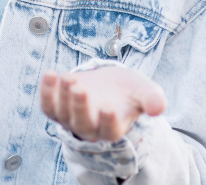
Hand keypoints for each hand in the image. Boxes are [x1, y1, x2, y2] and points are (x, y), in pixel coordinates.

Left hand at [40, 67, 165, 141]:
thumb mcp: (143, 90)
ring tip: (68, 77)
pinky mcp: (55, 108)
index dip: (108, 121)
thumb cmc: (128, 89)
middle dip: (79, 106)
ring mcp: (70, 119)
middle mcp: (90, 128)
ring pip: (63, 114)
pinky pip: (47, 105)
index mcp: (113, 128)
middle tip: (80, 88)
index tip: (109, 106)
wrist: (107, 83)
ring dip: (63, 96)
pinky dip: (46, 92)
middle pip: (82, 124)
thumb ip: (152, 98)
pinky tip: (51, 73)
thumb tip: (159, 107)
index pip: (110, 131)